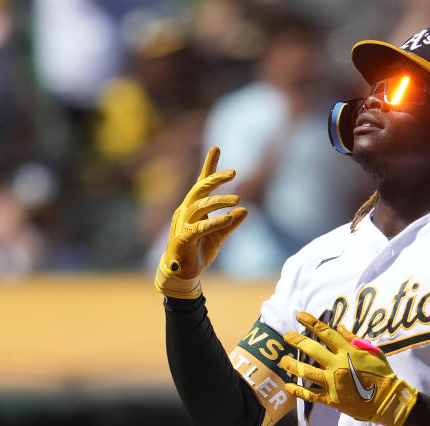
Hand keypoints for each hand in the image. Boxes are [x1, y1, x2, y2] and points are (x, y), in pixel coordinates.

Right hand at [154, 146, 247, 297]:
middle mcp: (186, 211)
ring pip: (200, 205)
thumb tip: (246, 210)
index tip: (216, 148)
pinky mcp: (184, 238)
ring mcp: (183, 224)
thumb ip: (231, 223)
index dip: (209, 166)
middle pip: (199, 189)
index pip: (201, 183)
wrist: (183, 273)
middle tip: (234, 173)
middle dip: (215, 179)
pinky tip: (229, 217)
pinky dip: (215, 221)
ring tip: (238, 199)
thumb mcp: (219, 235)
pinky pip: (200, 226)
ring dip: (220, 201)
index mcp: (193, 208)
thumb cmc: (199, 251)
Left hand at [278, 312, 418, 425]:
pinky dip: (297, 390)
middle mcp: (337, 365)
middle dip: (296, 340)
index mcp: (348, 351)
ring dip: (292, 365)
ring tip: (283, 360)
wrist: (388, 400)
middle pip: (311, 349)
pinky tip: (288, 385)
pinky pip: (310, 394)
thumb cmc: (383, 374)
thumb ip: (354, 339)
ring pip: (306, 371)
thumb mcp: (372, 352)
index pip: (325, 332)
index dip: (311, 322)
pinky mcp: (331, 399)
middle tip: (285, 335)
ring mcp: (333, 382)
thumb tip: (339, 327)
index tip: (299, 315)